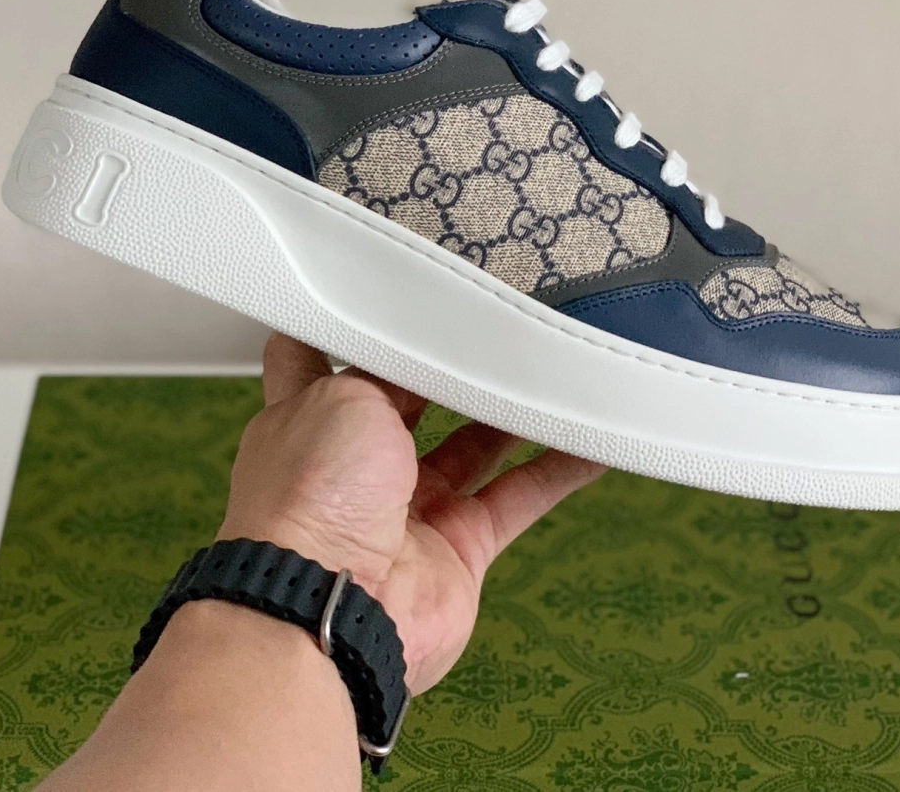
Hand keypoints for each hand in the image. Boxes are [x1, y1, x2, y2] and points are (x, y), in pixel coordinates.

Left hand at [218, 334, 605, 693]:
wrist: (329, 605)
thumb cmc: (312, 495)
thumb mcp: (345, 393)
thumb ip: (392, 368)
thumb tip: (426, 352)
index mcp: (309, 418)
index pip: (326, 359)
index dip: (355, 327)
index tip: (392, 293)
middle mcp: (356, 464)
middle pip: (412, 401)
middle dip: (447, 367)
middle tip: (494, 324)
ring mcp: (408, 509)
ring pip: (474, 446)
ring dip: (511, 411)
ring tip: (552, 366)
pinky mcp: (457, 548)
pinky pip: (516, 498)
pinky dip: (556, 471)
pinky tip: (590, 442)